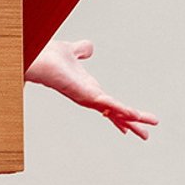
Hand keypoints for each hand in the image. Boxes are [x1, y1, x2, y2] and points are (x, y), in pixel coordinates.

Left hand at [24, 39, 158, 139]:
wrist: (37, 58)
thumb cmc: (48, 57)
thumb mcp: (72, 51)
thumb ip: (82, 50)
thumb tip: (90, 48)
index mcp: (89, 89)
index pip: (111, 104)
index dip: (123, 113)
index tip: (134, 120)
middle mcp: (89, 97)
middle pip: (116, 113)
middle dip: (133, 124)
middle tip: (147, 136)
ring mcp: (88, 98)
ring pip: (116, 112)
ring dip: (132, 121)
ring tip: (146, 131)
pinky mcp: (86, 95)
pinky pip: (108, 104)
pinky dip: (121, 111)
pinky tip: (133, 116)